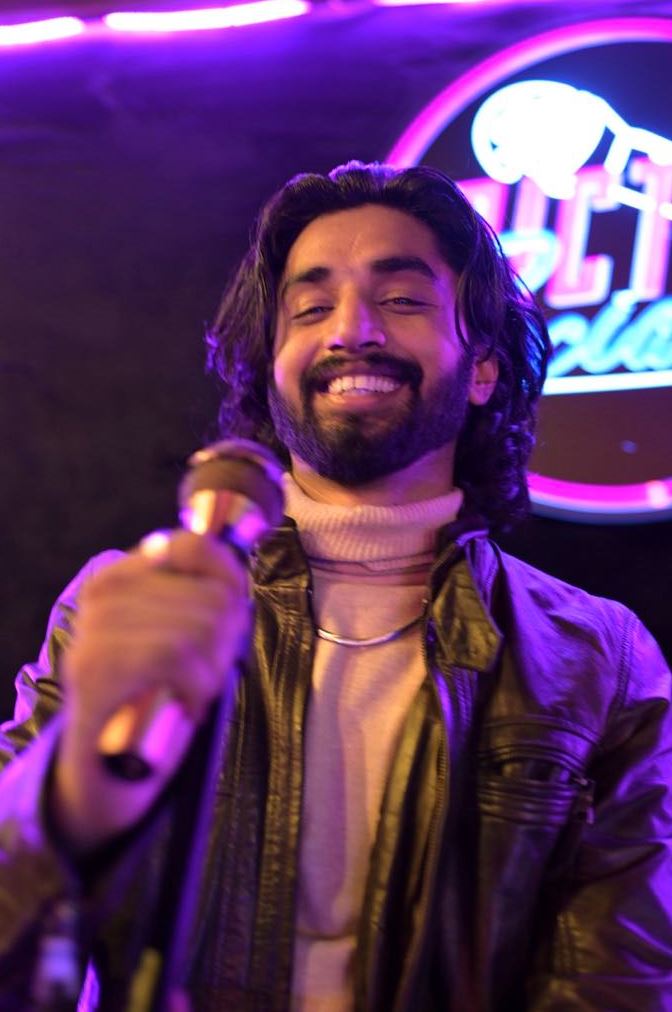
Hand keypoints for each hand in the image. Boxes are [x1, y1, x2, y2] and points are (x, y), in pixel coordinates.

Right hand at [51, 530, 250, 850]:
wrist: (104, 765)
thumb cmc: (154, 693)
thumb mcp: (178, 633)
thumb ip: (198, 596)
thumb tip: (234, 574)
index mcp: (120, 576)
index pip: (193, 545)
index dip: (229, 578)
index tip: (232, 611)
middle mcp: (101, 597)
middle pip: (211, 596)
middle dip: (225, 641)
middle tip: (205, 672)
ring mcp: (93, 633)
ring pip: (200, 626)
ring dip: (212, 669)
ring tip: (193, 690)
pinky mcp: (96, 672)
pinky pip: (176, 655)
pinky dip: (197, 687)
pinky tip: (187, 704)